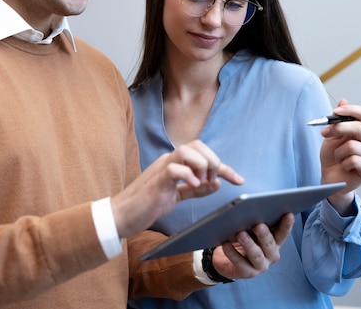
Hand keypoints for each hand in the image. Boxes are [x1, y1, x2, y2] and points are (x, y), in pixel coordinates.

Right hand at [111, 140, 243, 237]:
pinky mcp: (156, 180)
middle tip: (211, 181)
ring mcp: (161, 168)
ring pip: (187, 151)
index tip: (239, 180)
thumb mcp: (175, 196)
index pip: (203, 155)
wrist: (121, 216)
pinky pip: (175, 168)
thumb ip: (194, 189)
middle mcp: (169, 160)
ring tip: (201, 182)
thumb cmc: (146, 206)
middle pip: (198, 145)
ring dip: (202, 165)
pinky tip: (194, 186)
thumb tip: (216, 183)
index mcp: (175, 163)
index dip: (225, 167)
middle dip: (212, 162)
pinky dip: (188, 175)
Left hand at [212, 213, 294, 279]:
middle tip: (258, 225)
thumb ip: (255, 224)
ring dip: (249, 244)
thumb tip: (254, 211)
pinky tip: (226, 244)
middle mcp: (271, 255)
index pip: (282, 234)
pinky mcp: (248, 273)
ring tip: (241, 234)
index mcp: (275, 243)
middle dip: (264, 235)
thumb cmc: (242, 240)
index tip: (288, 215)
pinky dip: (233, 253)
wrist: (226, 260)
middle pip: (270, 244)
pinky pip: (240, 263)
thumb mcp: (251, 231)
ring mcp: (260, 265)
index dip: (286, 225)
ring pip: (256, 255)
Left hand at [319, 99, 360, 213]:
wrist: (330, 178)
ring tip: (339, 158)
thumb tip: (343, 100)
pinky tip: (344, 166)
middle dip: (338, 129)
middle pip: (359, 127)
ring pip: (352, 145)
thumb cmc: (333, 157)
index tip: (334, 112)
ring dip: (339, 152)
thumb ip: (337, 120)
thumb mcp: (331, 136)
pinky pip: (354, 160)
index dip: (350, 110)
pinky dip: (343, 163)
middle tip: (325, 133)